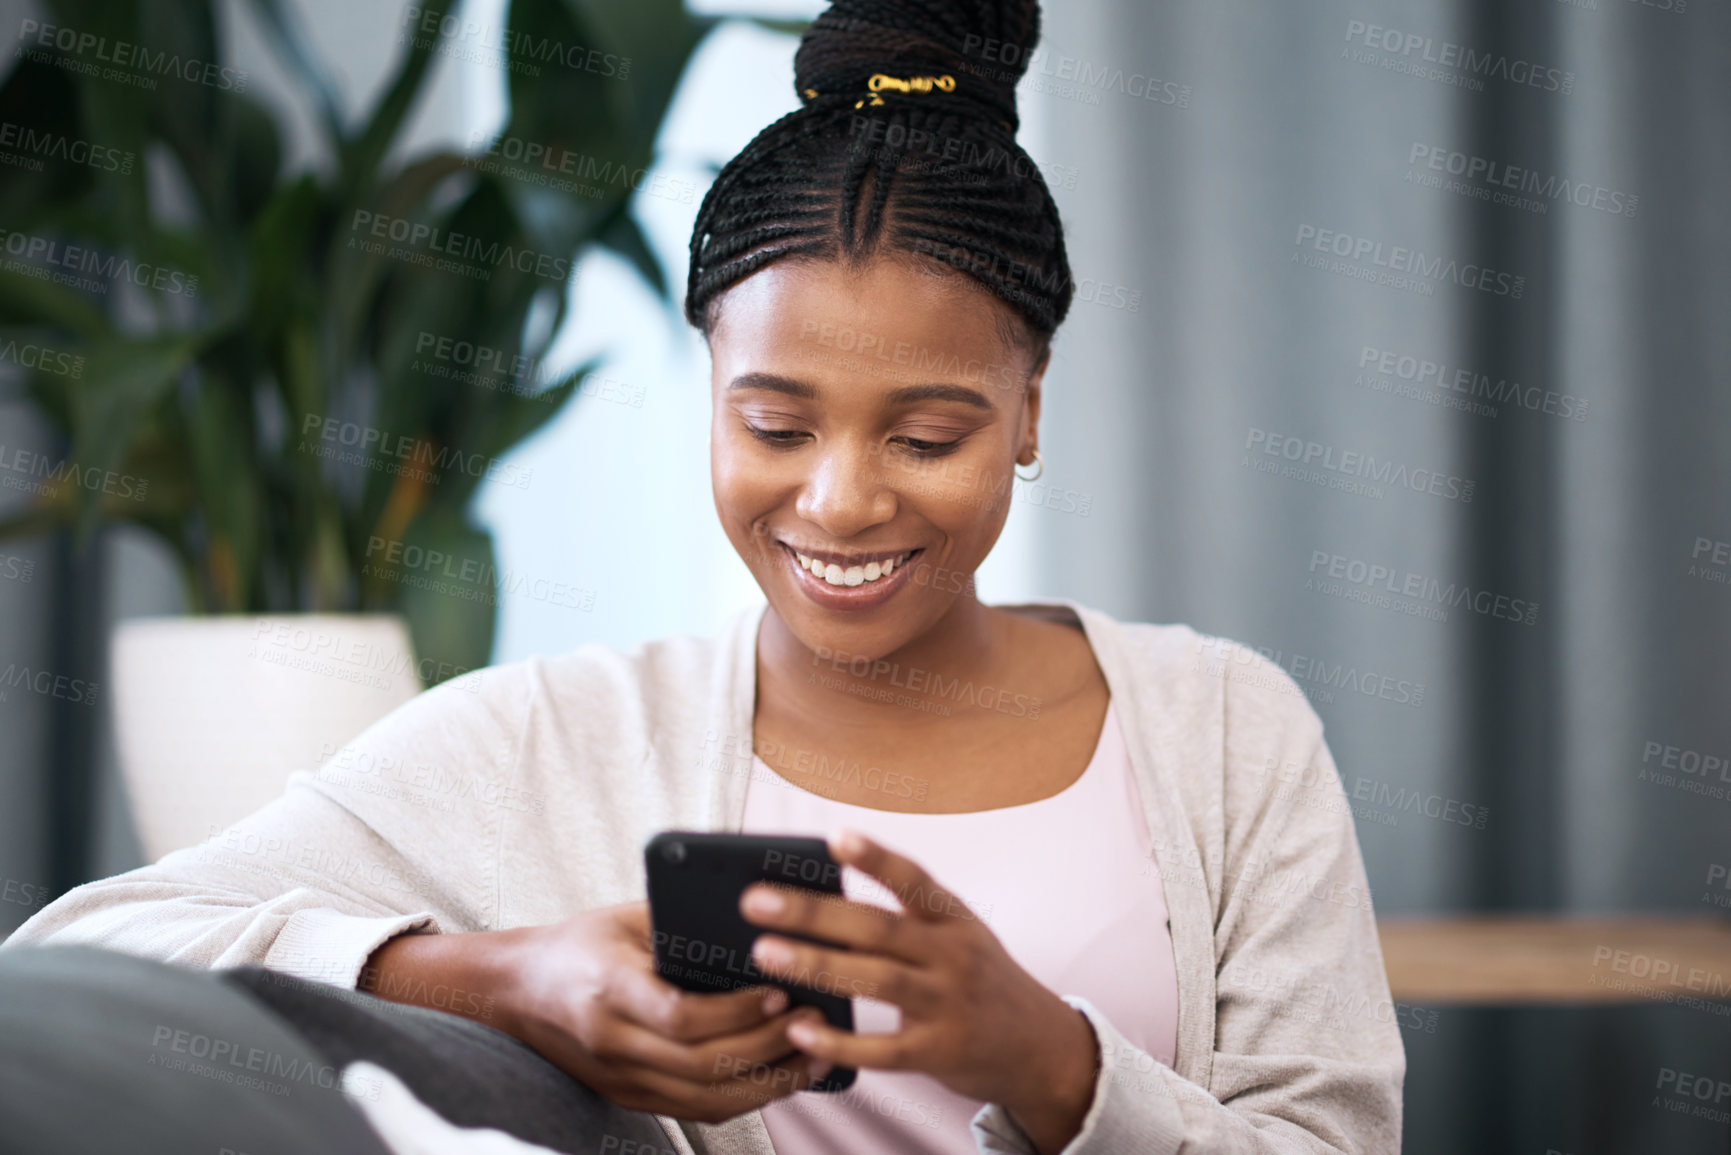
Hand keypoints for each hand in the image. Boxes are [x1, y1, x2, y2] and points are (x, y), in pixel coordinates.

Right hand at [367, 901, 831, 1123]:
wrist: (514, 992)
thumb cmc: (580, 943)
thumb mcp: (625, 918)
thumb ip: (681, 926)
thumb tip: (760, 931)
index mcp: (607, 989)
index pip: (679, 1016)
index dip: (737, 1012)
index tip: (781, 992)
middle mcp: (611, 1044)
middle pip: (701, 1064)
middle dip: (768, 1048)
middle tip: (815, 1022)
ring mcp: (618, 1080)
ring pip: (705, 1099)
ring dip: (768, 1083)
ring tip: (815, 1055)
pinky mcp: (627, 1098)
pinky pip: (695, 1111)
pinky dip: (744, 1098)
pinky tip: (781, 1077)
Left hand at [740, 829, 1100, 1153]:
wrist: (1042, 1047)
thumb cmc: (981, 982)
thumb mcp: (960, 937)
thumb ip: (906, 920)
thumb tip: (819, 900)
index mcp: (954, 919)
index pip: (914, 880)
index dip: (875, 858)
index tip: (835, 837)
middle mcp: (953, 955)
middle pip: (877, 927)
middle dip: (814, 912)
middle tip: (756, 901)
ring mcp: (948, 1005)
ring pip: (876, 980)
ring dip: (817, 965)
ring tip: (764, 953)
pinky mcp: (939, 1053)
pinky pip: (883, 1049)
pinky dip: (840, 1041)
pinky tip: (801, 1030)